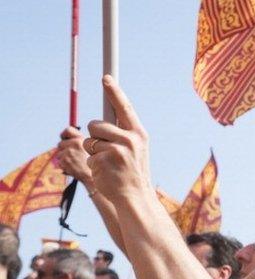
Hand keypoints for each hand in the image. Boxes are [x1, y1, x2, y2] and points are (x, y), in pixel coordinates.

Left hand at [57, 127, 91, 181]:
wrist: (93, 177)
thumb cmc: (94, 165)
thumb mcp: (92, 150)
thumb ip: (80, 144)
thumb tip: (66, 140)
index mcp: (81, 139)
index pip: (67, 130)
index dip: (64, 135)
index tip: (64, 138)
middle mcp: (74, 143)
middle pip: (60, 144)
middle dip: (63, 150)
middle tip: (72, 157)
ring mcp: (68, 152)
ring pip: (59, 154)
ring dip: (64, 159)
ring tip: (75, 164)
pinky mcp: (64, 161)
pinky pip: (59, 162)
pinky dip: (64, 166)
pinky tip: (73, 169)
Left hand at [83, 75, 151, 202]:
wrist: (136, 196)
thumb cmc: (133, 171)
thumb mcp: (136, 148)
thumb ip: (123, 132)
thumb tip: (103, 119)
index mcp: (138, 133)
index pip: (124, 107)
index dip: (114, 91)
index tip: (105, 78)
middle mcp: (130, 139)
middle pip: (96, 124)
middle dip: (95, 135)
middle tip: (107, 150)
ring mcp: (116, 150)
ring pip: (88, 141)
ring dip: (92, 152)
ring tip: (108, 163)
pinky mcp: (103, 161)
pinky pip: (87, 156)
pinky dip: (93, 165)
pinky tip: (106, 172)